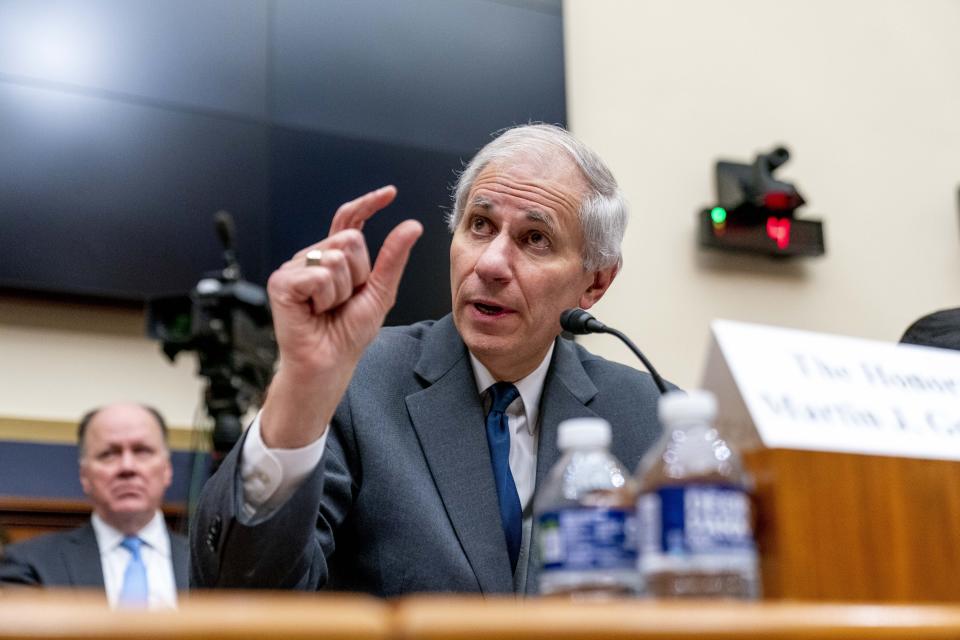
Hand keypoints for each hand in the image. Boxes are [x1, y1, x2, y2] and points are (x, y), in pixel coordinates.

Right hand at [260, 186, 422, 447]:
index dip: (368, 204)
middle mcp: (312, 257)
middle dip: (358, 275)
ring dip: (342, 291)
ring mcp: (294, 267)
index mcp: (334, 258)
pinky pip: (318, 275)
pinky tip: (314, 311)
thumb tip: (412, 225)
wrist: (329, 363)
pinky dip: (324, 297)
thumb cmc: (349, 333)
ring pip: (336, 258)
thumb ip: (394, 258)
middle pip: (350, 241)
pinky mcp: (281, 281)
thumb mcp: (380, 292)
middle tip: (344, 301)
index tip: (390, 193)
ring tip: (329, 309)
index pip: (350, 221)